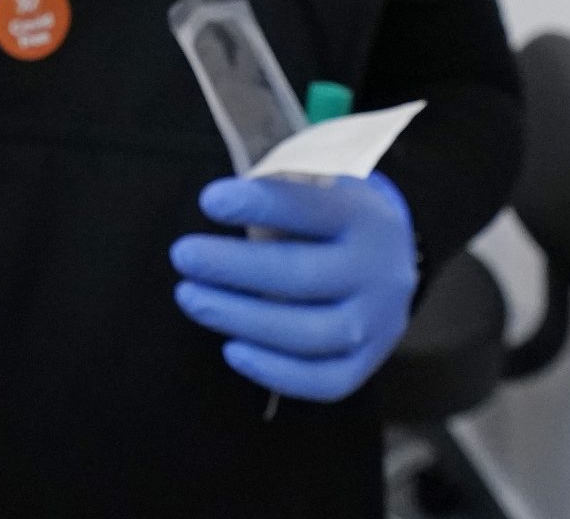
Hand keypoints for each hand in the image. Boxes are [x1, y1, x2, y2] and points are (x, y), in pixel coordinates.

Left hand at [170, 173, 416, 402]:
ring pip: (311, 334)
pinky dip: (276, 372)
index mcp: (363, 216)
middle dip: (235, 267)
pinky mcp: (367, 362)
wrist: (386, 256)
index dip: (260, 205)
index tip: (209, 201)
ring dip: (243, 319)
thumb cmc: (324, 219)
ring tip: (191, 298)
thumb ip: (274, 196)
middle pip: (304, 275)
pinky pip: (325, 381)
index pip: (312, 209)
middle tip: (183, 255)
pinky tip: (231, 350)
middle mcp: (378, 270)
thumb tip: (215, 206)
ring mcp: (379, 322)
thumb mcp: (313, 187)